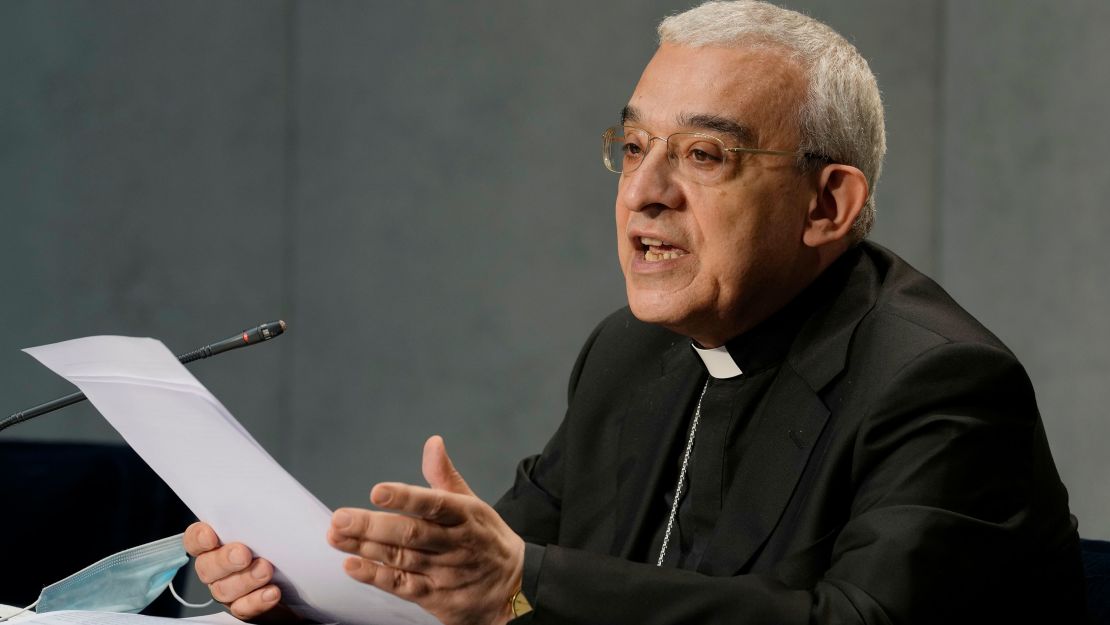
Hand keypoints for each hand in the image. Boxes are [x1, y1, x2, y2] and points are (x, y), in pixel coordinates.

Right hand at [184, 522, 288, 620]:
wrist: (298, 581)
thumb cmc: (279, 547)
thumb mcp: (271, 529)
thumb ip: (262, 521)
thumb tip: (269, 507)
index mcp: (217, 546)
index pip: (195, 540)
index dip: (198, 538)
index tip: (210, 535)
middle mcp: (217, 570)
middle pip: (206, 568)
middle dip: (224, 560)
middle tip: (243, 554)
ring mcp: (229, 591)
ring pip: (224, 590)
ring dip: (245, 579)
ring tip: (266, 570)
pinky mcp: (244, 608)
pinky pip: (243, 609)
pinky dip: (257, 601)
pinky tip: (272, 592)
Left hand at [327, 436, 525, 624]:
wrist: (515, 588)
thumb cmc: (486, 539)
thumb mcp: (473, 504)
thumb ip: (445, 476)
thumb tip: (433, 442)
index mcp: (465, 516)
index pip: (434, 504)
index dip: (405, 497)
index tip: (378, 491)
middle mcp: (454, 544)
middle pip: (410, 534)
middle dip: (372, 526)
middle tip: (341, 518)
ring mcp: (444, 572)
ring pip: (401, 559)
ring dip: (365, 548)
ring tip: (336, 536)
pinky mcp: (435, 596)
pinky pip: (402, 586)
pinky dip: (376, 576)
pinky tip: (353, 565)